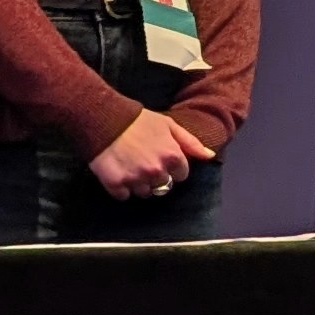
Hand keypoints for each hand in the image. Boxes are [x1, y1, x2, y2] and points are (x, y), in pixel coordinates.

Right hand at [88, 108, 215, 201]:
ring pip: (144, 193)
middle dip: (157, 177)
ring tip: (130, 167)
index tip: (161, 158)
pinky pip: (123, 196)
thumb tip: (210, 156)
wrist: (104, 118)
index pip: (181, 175)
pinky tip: (118, 173)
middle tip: (144, 162)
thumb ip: (191, 143)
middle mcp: (156, 171)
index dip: (173, 167)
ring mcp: (136, 179)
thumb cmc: (139, 120)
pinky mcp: (115, 184)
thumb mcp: (169, 126)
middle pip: (164, 186)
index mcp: (173, 157)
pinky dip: (121, 188)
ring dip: (139, 184)